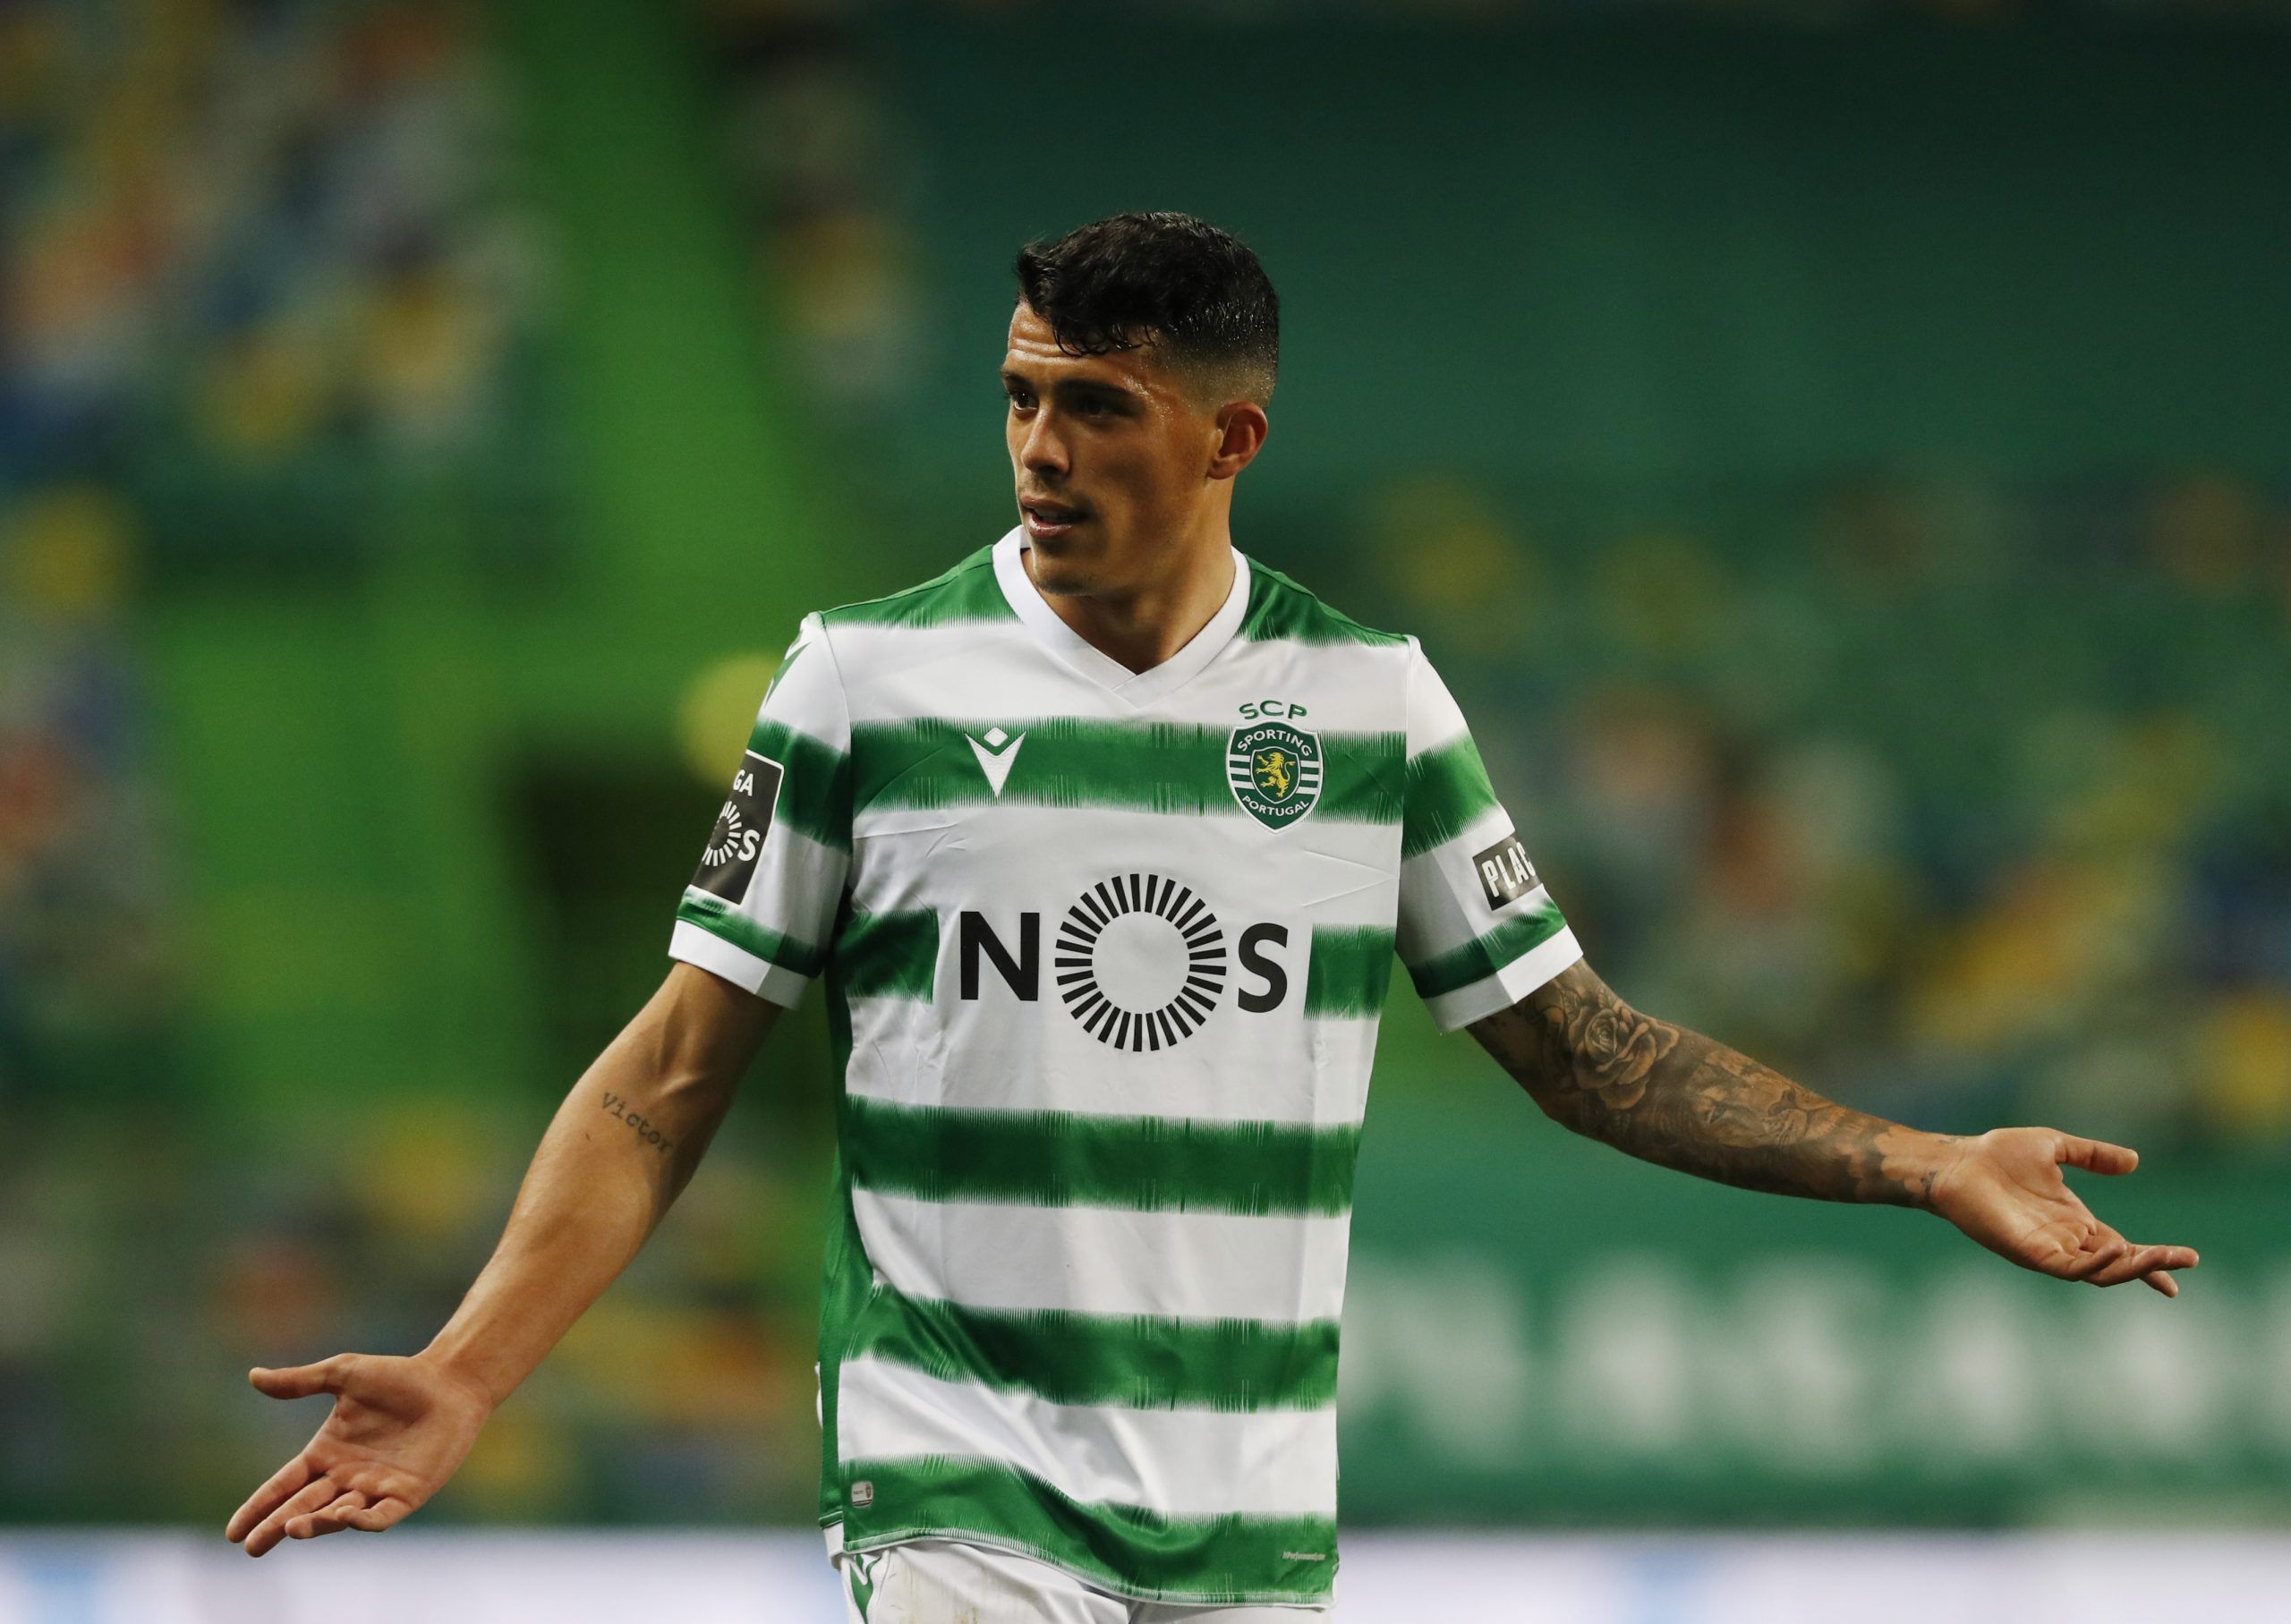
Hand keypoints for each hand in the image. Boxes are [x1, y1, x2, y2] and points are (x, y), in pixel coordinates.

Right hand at [224, 1352, 494, 1555]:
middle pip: (304, 1508)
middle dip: (277, 1527)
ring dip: (316, 1523)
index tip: (232, 1532)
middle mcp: (346, 1476)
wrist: (451, 1381)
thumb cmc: (398, 1376)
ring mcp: (376, 1488)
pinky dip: (363, 1521)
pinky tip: (347, 1516)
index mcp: (327, 1453)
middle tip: (251, 1546)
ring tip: (292, 1527)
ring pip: (338, 1516)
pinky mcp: (407, 1494)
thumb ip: (301, 1382)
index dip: (259, 1506)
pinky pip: (380, 1516)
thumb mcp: (344, 1375)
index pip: (284, 1485)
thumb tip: (253, 1376)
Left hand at [1923, 1128, 2199, 1296]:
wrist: (1957, 1162)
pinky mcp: (2031, 1254)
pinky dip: (2097, 1265)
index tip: (2187, 1262)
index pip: (2122, 1247)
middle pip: (2119, 1263)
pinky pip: (2070, 1269)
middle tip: (2187, 1259)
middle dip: (2154, 1264)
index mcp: (2075, 1221)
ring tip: (2157, 1256)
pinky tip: (2118, 1249)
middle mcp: (2066, 1240)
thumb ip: (2092, 1155)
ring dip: (2132, 1268)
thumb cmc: (1997, 1155)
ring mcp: (2049, 1250)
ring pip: (2101, 1272)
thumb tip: (2134, 1161)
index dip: (2153, 1258)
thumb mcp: (2054, 1148)